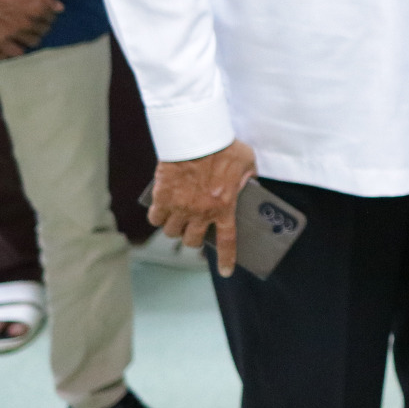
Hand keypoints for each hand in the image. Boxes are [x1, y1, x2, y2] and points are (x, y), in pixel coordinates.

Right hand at [0, 0, 61, 63]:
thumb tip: (59, 8)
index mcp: (38, 7)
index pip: (52, 16)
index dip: (48, 15)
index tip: (43, 14)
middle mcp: (30, 22)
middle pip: (44, 29)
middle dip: (42, 26)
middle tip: (35, 23)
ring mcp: (15, 33)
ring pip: (34, 41)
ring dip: (33, 37)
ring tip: (27, 33)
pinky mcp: (1, 40)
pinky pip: (17, 52)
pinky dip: (19, 49)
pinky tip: (17, 45)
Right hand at [147, 139, 257, 276]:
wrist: (195, 136)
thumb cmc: (223, 146)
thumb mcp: (247, 162)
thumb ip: (249, 177)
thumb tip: (252, 183)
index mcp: (224, 207)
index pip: (228, 241)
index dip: (227, 259)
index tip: (226, 272)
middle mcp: (201, 213)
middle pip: (193, 241)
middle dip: (193, 239)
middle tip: (194, 231)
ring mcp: (179, 207)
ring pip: (172, 233)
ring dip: (175, 229)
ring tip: (178, 221)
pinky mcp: (162, 198)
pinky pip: (156, 218)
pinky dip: (158, 217)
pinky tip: (161, 212)